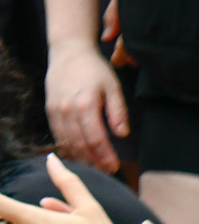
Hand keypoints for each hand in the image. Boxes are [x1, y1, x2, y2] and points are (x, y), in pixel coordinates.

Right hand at [44, 42, 128, 173]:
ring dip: (81, 157)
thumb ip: (118, 111)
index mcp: (86, 105)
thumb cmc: (95, 70)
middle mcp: (67, 111)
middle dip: (94, 161)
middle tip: (106, 171)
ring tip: (94, 167)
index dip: (105, 156)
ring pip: (67, 142)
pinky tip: (78, 155)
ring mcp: (56, 111)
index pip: (96, 139)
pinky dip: (68, 147)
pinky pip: (58, 135)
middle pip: (80, 144)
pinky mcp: (50, 111)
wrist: (69, 53)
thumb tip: (123, 134)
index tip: (114, 166)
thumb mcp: (113, 87)